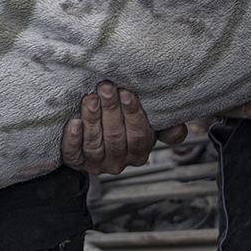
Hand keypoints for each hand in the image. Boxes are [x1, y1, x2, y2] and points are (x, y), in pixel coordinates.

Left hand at [60, 80, 186, 174]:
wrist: (96, 135)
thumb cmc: (126, 123)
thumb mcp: (150, 123)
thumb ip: (166, 125)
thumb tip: (177, 129)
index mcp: (139, 151)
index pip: (139, 135)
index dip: (133, 114)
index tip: (127, 93)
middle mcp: (119, 161)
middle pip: (115, 137)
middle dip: (110, 110)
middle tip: (106, 87)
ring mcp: (97, 163)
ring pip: (95, 144)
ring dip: (92, 120)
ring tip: (90, 99)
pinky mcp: (77, 162)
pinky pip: (74, 154)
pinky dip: (73, 139)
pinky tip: (74, 123)